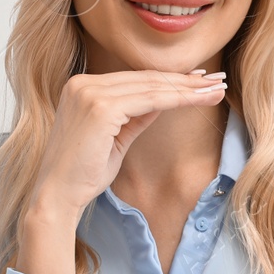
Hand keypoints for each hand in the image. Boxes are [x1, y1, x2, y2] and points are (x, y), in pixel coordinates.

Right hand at [32, 69, 226, 217]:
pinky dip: (177, 100)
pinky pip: (149, 101)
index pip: (136, 79)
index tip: (198, 81)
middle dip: (185, 80)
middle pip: (146, 78)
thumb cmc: (83, 173)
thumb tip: (162, 101)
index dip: (170, 80)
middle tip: (216, 82)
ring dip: (187, 89)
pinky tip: (198, 99)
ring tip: (215, 90)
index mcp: (83, 87)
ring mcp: (90, 93)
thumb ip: (135, 116)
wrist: (57, 196)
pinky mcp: (100, 108)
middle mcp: (84, 83)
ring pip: (151, 87)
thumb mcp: (115, 138)